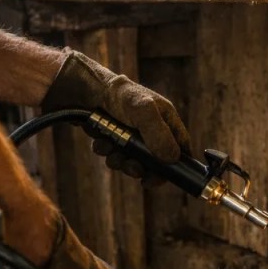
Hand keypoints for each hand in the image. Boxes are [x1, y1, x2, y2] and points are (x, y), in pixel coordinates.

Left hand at [43, 50, 190, 185]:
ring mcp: (133, 136)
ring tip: (112, 151)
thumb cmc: (119, 96)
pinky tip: (101, 141)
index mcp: (166, 120)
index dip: (177, 165)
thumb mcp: (144, 111)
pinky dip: (108, 152)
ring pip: (133, 162)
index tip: (164, 177)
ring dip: (121, 161)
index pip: (180, 147)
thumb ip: (160, 134)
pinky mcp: (115, 139)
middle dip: (142, 168)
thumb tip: (172, 159)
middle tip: (134, 169)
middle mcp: (152, 130)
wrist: (87, 91)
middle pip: (155, 162)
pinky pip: (114, 156)